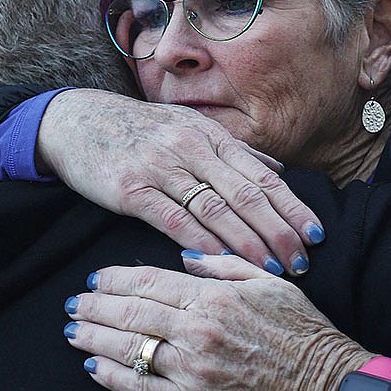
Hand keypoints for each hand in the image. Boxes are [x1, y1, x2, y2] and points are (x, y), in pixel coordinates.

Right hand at [38, 89, 322, 274]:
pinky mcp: (130, 188)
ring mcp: (160, 167)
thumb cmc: (135, 129)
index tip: (315, 236)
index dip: (293, 208)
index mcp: (210, 135)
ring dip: (247, 243)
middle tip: (301, 263)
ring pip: (215, 209)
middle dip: (279, 232)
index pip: (263, 176)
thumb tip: (278, 172)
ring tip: (270, 269)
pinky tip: (218, 261)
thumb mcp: (187, 127)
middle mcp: (190, 148)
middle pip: (246, 195)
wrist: (75, 121)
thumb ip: (232, 151)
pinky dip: (199, 241)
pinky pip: (173, 218)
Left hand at [64, 253, 371, 390]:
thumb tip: (182, 256)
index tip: (94, 279)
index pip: (147, 282)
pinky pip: (141, 389)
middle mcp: (196, 332)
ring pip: (127, 349)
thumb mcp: (270, 285)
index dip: (113, 280)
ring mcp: (192, 372)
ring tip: (73, 331)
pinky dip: (112, 377)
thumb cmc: (306, 336)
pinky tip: (93, 367)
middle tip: (72, 303)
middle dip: (93, 306)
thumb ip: (223, 265)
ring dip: (93, 338)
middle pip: (128, 313)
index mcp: (213, 298)